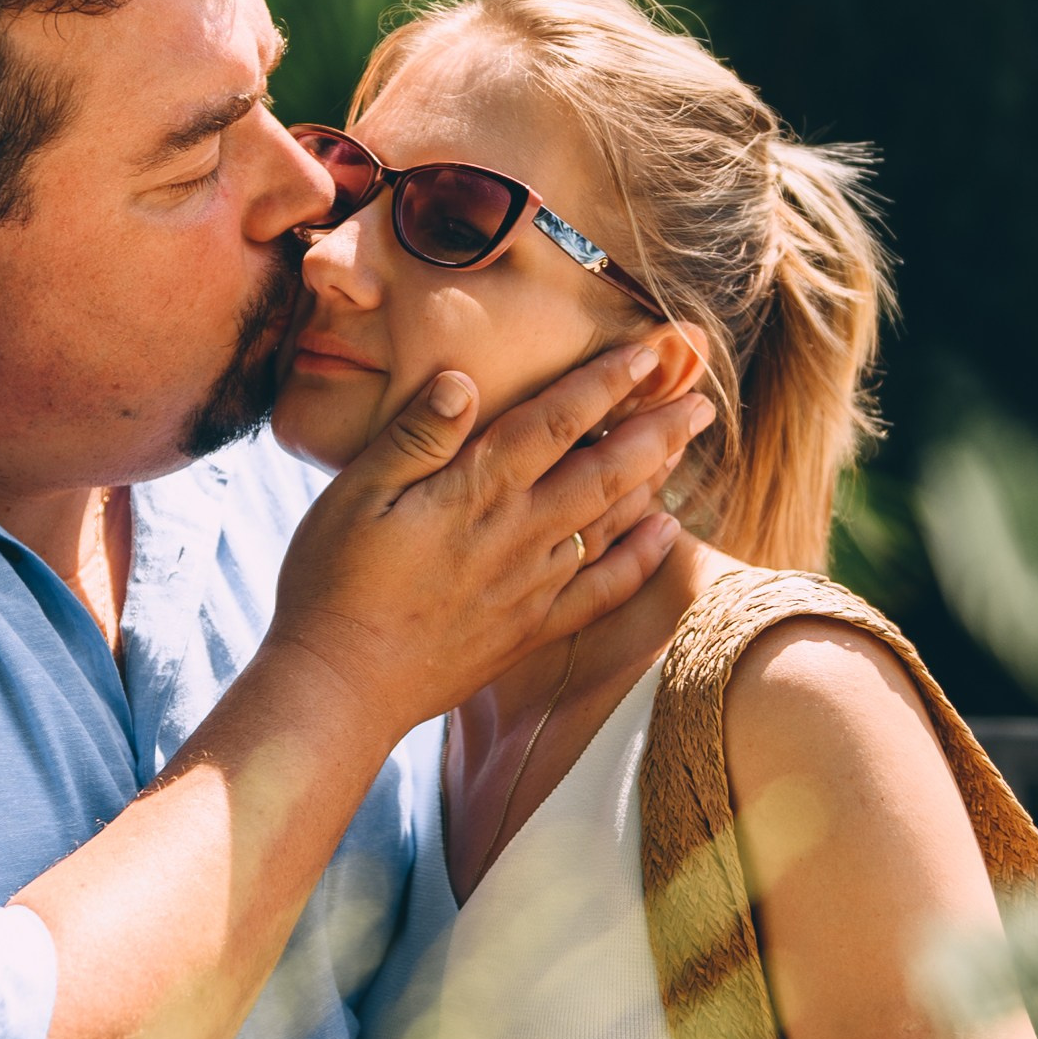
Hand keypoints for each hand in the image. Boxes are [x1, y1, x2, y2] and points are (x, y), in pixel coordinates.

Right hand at [271, 345, 704, 736]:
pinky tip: (668, 535)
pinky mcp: (529, 629)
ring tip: (687, 445)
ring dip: (657, 480)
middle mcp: (518, 534)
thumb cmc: (333, 581)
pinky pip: (603, 590)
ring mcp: (531, 585)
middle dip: (658, 429)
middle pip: (606, 470)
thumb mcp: (354, 493)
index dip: (606, 383)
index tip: (649, 353)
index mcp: (475, 491)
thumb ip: (416, 435)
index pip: (556, 422)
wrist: (340, 684)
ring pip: (613, 521)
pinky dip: (642, 559)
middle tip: (703, 399)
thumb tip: (464, 378)